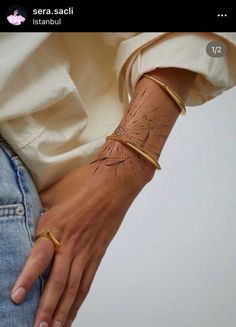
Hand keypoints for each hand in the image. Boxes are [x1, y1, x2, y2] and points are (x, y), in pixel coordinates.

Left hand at [10, 140, 152, 326]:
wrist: (113, 183)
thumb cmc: (83, 184)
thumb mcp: (52, 194)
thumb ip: (38, 212)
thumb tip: (26, 221)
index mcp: (56, 227)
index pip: (39, 258)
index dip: (27, 279)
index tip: (17, 297)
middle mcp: (71, 243)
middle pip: (59, 281)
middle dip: (47, 308)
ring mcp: (87, 251)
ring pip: (74, 287)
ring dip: (63, 310)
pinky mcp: (98, 254)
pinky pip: (88, 281)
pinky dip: (79, 300)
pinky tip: (72, 312)